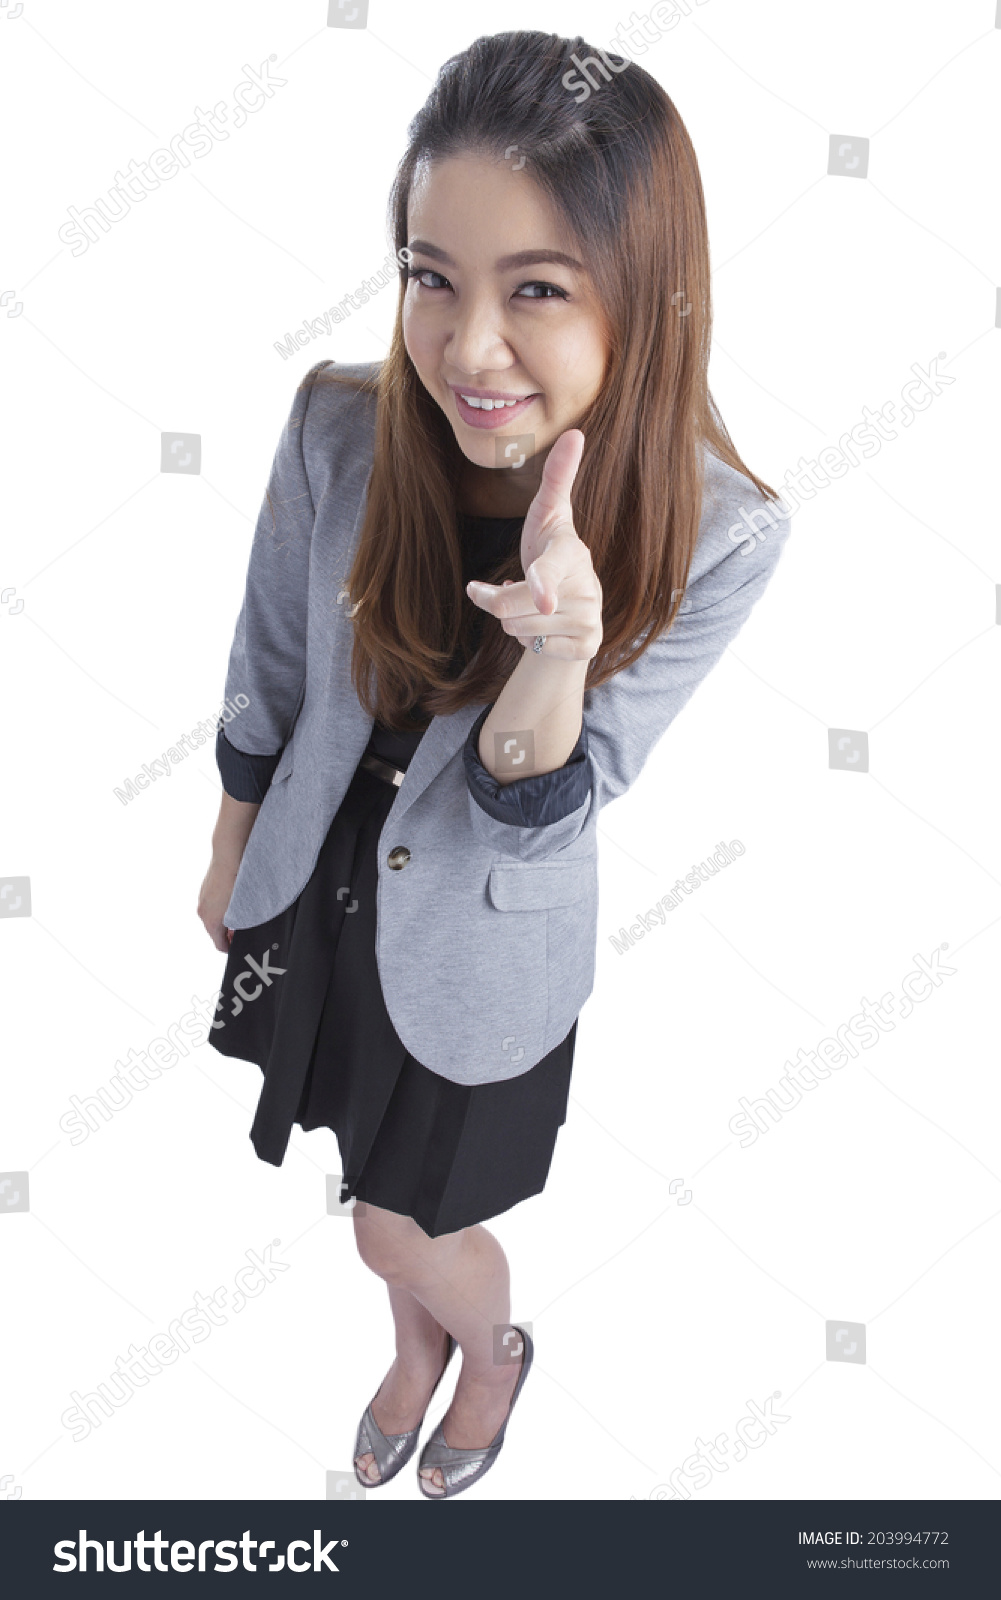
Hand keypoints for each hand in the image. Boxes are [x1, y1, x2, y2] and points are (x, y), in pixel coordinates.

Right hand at [197, 857, 238, 952]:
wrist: (229, 856)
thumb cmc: (237, 882)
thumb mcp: (242, 910)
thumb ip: (239, 925)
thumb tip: (240, 932)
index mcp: (210, 921)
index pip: (219, 944)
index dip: (231, 948)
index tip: (238, 947)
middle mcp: (203, 911)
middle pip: (215, 930)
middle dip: (229, 932)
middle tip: (244, 929)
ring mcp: (202, 898)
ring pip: (214, 915)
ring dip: (226, 918)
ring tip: (242, 913)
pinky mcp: (205, 887)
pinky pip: (213, 903)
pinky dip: (223, 905)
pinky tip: (235, 898)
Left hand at [466, 429, 602, 661]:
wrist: (573, 609)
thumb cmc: (552, 554)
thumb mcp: (548, 516)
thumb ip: (558, 478)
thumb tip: (575, 431)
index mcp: (572, 551)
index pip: (549, 568)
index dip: (541, 582)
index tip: (542, 598)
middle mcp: (588, 586)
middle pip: (513, 606)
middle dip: (500, 602)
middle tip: (516, 590)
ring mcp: (590, 618)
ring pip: (519, 630)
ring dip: (515, 623)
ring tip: (535, 610)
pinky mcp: (587, 646)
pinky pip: (535, 650)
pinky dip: (531, 643)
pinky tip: (547, 630)